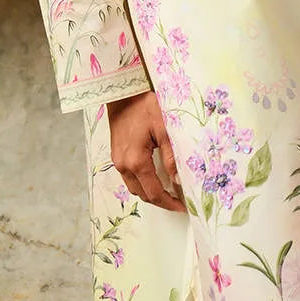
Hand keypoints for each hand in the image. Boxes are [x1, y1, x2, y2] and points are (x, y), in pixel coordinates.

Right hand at [107, 90, 186, 212]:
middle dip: (161, 201)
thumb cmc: (144, 106)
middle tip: (179, 201)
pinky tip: (154, 178)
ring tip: (169, 191)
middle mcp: (124, 165)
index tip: (183, 207)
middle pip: (143, 194)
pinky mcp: (116, 156)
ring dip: (150, 193)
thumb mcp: (164, 128)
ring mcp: (118, 162)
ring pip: (135, 188)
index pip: (154, 192)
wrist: (122, 93)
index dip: (169, 202)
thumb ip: (171, 156)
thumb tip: (179, 179)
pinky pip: (129, 178)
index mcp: (136, 161)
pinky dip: (142, 183)